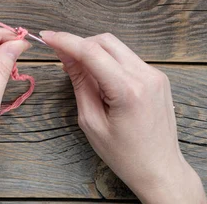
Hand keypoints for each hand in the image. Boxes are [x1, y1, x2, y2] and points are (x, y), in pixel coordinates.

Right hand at [40, 31, 206, 203]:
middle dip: (79, 44)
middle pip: (104, 41)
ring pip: (116, 46)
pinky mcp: (157, 77)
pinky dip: (108, 60)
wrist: (161, 169)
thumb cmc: (125, 154)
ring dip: (93, 51)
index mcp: (128, 90)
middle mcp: (145, 76)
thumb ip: (79, 83)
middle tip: (61, 57)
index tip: (45, 37)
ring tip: (80, 72)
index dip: (65, 41)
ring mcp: (155, 74)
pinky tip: (99, 78)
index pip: (91, 51)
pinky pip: (126, 57)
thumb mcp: (91, 121)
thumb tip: (65, 55)